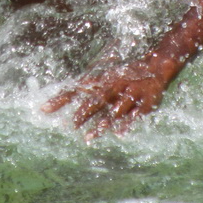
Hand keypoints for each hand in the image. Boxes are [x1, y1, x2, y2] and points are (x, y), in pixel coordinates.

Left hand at [42, 58, 169, 139]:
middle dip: (84, 112)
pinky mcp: (144, 103)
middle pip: (97, 99)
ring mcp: (130, 93)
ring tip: (88, 137)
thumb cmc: (126, 74)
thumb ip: (85, 87)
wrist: (157, 66)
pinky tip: (118, 134)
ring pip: (115, 109)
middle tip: (69, 125)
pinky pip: (134, 115)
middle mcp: (115, 85)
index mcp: (103, 79)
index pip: (78, 88)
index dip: (62, 98)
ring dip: (102, 123)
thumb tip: (63, 97)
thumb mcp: (105, 77)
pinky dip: (126, 124)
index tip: (44, 108)